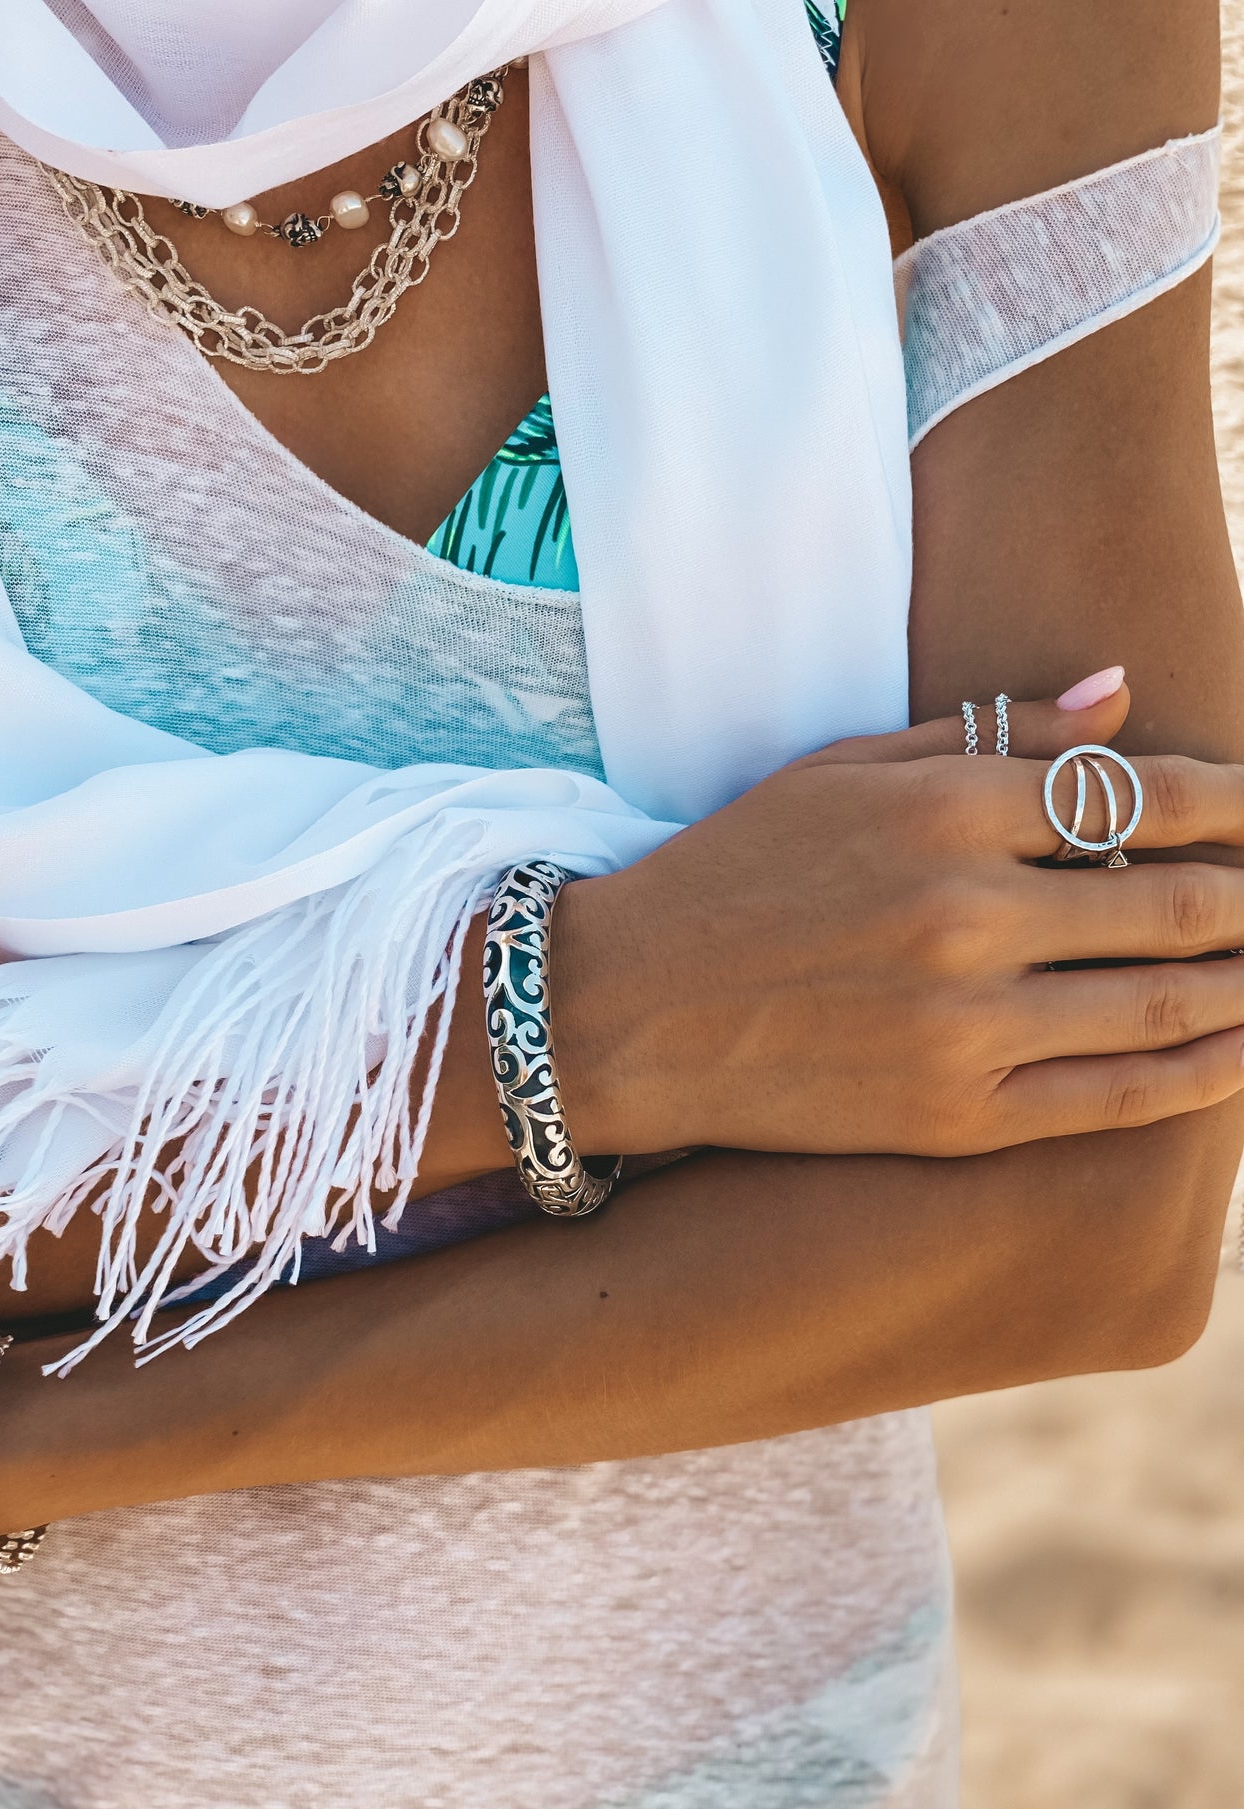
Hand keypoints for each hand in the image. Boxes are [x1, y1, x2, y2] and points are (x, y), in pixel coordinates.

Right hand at [556, 672, 1243, 1156]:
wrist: (626, 1012)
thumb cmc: (732, 873)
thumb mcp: (841, 771)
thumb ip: (990, 732)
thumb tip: (1124, 692)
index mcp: (941, 812)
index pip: (1142, 797)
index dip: (1238, 804)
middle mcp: (967, 917)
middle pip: (1175, 903)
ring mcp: (965, 1027)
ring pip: (1164, 1004)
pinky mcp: (954, 1116)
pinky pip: (1113, 1098)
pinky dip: (1199, 1074)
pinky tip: (1241, 1052)